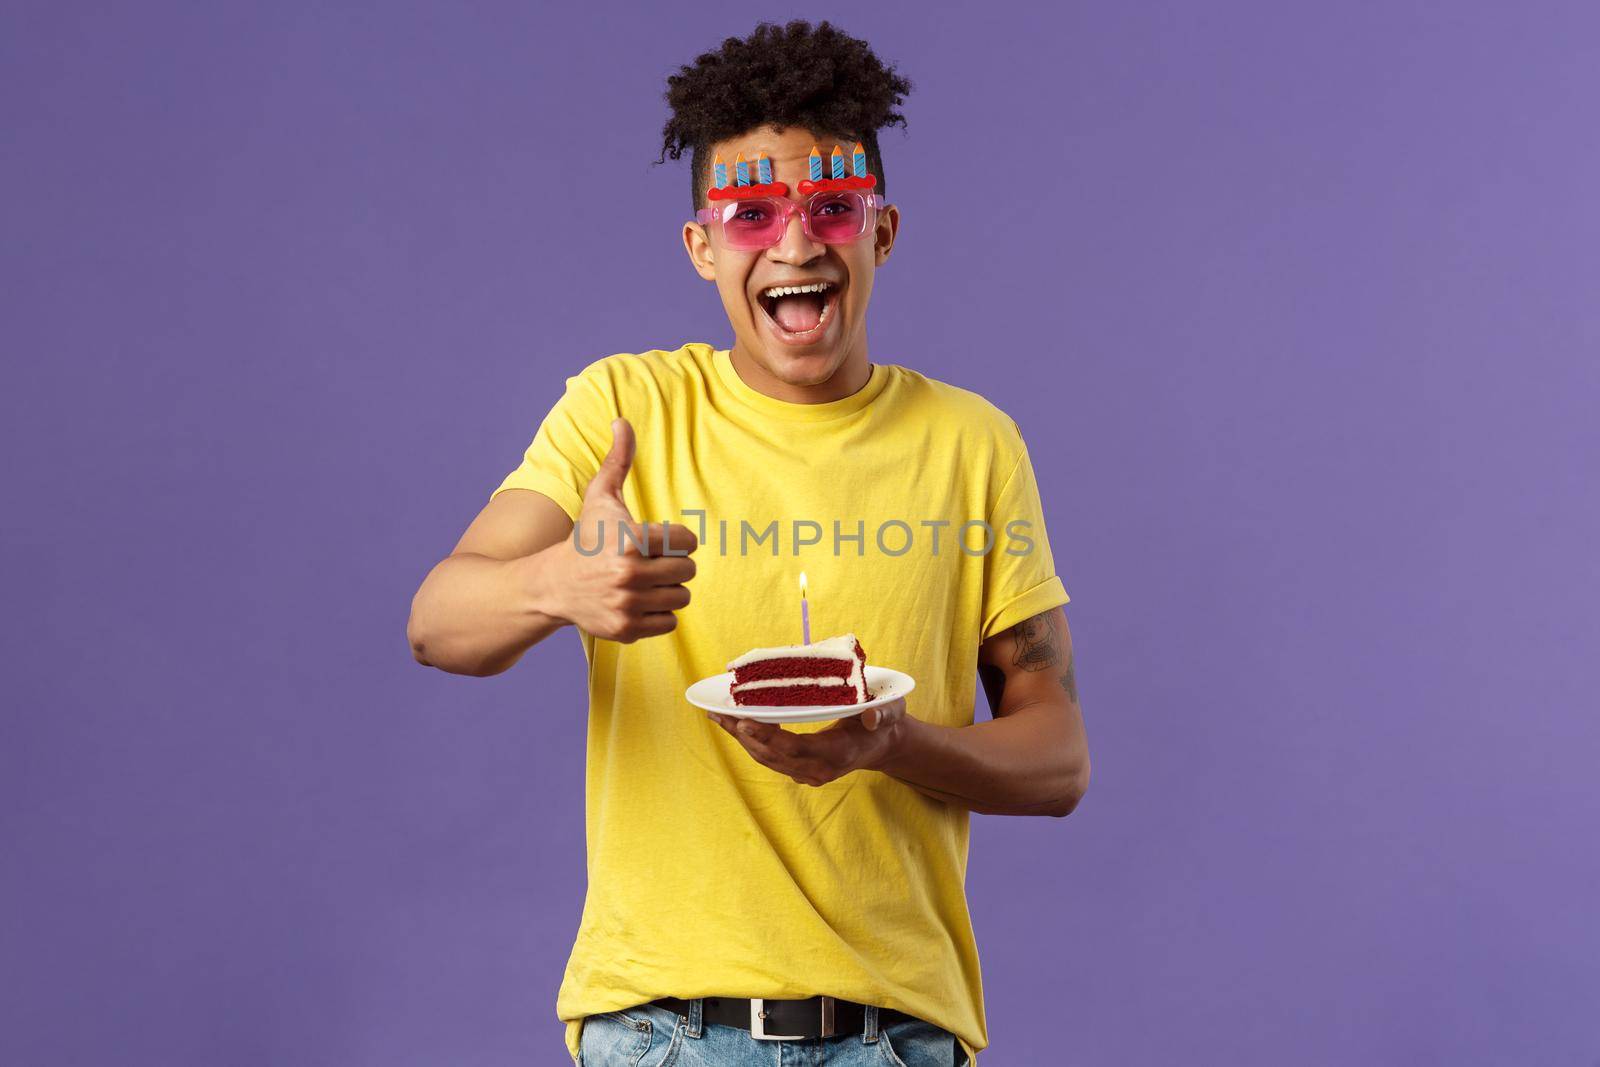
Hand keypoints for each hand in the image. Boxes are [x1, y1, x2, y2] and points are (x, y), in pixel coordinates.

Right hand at [543, 417, 697, 641]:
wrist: (553, 584)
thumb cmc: (585, 538)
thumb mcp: (600, 497)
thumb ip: (618, 461)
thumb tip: (621, 421)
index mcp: (632, 540)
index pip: (687, 542)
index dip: (676, 539)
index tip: (658, 540)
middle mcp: (630, 575)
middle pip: (688, 571)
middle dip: (673, 565)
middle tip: (651, 563)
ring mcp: (628, 604)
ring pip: (681, 598)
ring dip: (668, 590)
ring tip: (646, 582)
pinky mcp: (626, 629)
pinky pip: (669, 623)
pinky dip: (659, 614)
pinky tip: (638, 601)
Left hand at [707, 698, 908, 785]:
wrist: (883, 745)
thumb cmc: (885, 722)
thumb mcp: (891, 712)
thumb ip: (883, 714)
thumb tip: (872, 716)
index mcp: (838, 753)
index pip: (796, 748)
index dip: (768, 736)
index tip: (744, 721)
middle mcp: (819, 769)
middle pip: (773, 755)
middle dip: (744, 736)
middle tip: (719, 713)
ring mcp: (809, 773)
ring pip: (767, 759)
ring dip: (742, 740)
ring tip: (718, 717)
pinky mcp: (801, 770)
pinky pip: (770, 758)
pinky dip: (751, 742)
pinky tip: (735, 726)